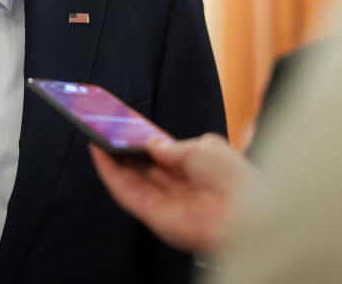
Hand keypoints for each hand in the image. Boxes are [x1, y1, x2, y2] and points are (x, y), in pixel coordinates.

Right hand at [90, 133, 257, 252]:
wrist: (244, 213)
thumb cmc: (234, 180)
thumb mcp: (203, 147)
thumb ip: (171, 146)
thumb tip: (150, 143)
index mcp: (195, 169)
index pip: (162, 154)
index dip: (143, 141)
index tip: (125, 126)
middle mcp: (178, 186)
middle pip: (143, 167)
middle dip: (124, 149)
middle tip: (105, 129)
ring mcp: (164, 201)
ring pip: (130, 179)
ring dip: (111, 160)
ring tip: (96, 136)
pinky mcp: (152, 215)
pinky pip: (125, 193)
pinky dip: (109, 174)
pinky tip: (99, 154)